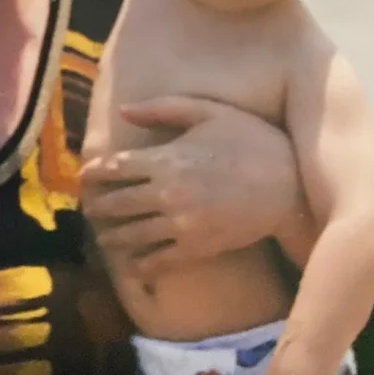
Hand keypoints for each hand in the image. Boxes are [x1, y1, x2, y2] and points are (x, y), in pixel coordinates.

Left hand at [81, 95, 309, 276]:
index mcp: (166, 159)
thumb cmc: (248, 138)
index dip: (94, 173)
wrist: (290, 184)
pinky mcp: (199, 248)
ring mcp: (182, 224)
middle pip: (117, 204)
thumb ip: (162, 109)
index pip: (115, 168)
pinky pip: (159, 261)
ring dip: (112, 237)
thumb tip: (123, 109)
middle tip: (87, 208)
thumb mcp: (206, 111)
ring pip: (132, 236)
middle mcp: (168, 194)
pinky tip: (129, 265)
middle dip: (98, 206)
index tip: (83, 177)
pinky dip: (139, 265)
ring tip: (103, 237)